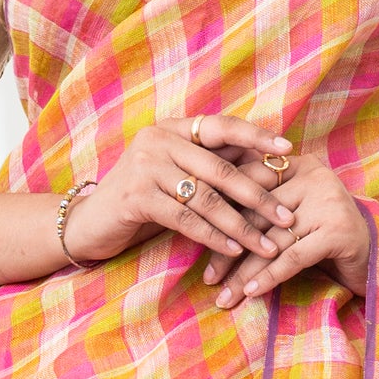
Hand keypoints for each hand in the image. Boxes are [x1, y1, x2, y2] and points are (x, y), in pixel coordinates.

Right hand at [60, 115, 298, 267]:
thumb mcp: (175, 177)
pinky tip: (235, 251)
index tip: (289, 150)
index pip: (222, 126)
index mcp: (172, 129)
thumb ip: (208, 168)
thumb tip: (263, 168)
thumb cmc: (141, 202)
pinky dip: (213, 237)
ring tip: (267, 246)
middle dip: (258, 196)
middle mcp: (158, 140)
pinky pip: (186, 219)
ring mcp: (145, 167)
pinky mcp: (136, 197)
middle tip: (286, 217)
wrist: (89, 223)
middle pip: (220, 169)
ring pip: (206, 198)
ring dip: (241, 226)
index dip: (256, 137)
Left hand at [205, 153, 370, 307]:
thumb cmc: (324, 239)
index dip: (221, 213)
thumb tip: (205, 221)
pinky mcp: (338, 230)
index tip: (198, 241)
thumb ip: (262, 208)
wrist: (375, 258)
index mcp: (298, 164)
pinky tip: (251, 294)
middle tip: (208, 279)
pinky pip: (293, 257)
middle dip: (229, 250)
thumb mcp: (291, 216)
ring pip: (272, 240)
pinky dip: (270, 277)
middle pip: (257, 215)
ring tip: (225, 297)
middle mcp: (313, 176)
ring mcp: (328, 201)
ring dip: (245, 273)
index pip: (248, 184)